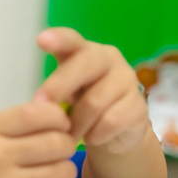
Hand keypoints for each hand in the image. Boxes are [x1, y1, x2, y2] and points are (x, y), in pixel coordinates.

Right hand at [0, 102, 78, 177]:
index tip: (60, 126)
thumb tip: (56, 114)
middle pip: (57, 143)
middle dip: (66, 146)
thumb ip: (9, 125)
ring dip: (63, 173)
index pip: (37, 114)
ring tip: (51, 176)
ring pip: (63, 173)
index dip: (59, 117)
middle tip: (57, 153)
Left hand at [33, 28, 149, 154]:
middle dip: (59, 86)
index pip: (72, 40)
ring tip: (68, 136)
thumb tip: (39, 105)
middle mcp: (109, 59)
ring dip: (76, 123)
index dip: (59, 39)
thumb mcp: (65, 94)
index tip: (41, 40)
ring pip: (94, 102)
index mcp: (85, 51)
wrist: (116, 131)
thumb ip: (53, 91)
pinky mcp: (138, 106)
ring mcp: (127, 80)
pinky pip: (110, 122)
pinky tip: (92, 137)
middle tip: (39, 105)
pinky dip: (95, 134)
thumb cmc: (82, 104)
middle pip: (85, 66)